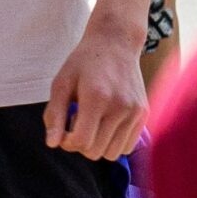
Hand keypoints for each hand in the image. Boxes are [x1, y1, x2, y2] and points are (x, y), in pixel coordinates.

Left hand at [43, 13, 146, 158]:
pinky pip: (127, 147)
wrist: (116, 43)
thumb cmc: (84, 62)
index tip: (63, 130)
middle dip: (80, 144)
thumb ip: (54, 114)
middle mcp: (120, 107)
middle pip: (95, 152)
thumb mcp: (61, 83)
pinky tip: (105, 125)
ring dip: (97, 145)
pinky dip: (113, 143)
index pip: (81, 142)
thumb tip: (52, 144)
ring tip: (92, 124)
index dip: (66, 142)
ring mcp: (134, 112)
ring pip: (112, 154)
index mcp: (96, 98)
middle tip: (76, 124)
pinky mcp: (143, 114)